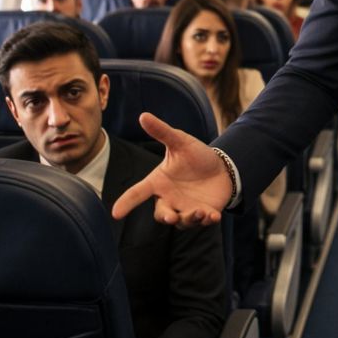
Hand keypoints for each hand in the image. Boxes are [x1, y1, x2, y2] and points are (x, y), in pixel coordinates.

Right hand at [111, 112, 232, 228]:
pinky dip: (207, 220)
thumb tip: (143, 115)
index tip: (115, 213)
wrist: (222, 166)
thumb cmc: (195, 156)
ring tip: (201, 212)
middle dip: (165, 216)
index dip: (126, 203)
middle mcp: (170, 199)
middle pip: (161, 214)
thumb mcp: (180, 142)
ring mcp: (186, 208)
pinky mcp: (203, 213)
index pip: (138, 193)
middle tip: (171, 216)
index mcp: (159, 182)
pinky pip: (203, 222)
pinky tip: (213, 215)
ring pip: (182, 221)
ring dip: (190, 218)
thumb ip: (162, 132)